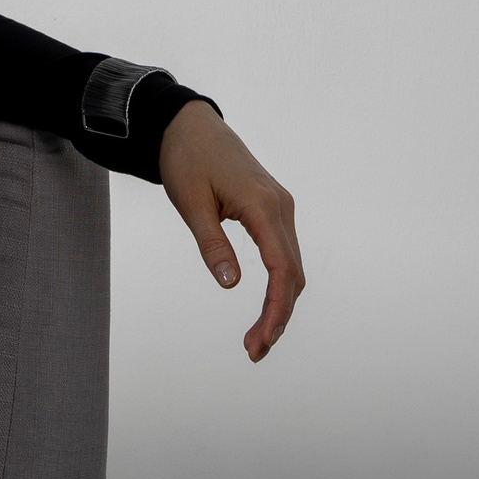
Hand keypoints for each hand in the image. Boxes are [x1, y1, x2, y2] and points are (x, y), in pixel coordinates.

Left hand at [158, 101, 304, 361]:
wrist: (188, 126)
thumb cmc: (186, 161)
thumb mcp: (191, 205)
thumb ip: (211, 245)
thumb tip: (230, 284)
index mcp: (262, 206)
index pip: (281, 269)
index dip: (275, 310)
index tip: (261, 341)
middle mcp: (281, 208)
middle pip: (292, 274)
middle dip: (278, 317)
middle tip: (254, 352)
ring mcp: (281, 208)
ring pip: (292, 266)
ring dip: (280, 304)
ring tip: (256, 339)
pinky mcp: (273, 209)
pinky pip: (284, 253)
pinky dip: (279, 284)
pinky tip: (265, 306)